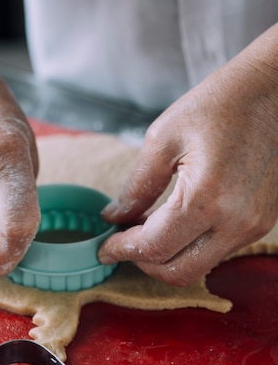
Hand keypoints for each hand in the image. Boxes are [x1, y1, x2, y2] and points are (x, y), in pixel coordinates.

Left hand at [99, 38, 277, 285]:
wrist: (275, 91)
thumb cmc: (220, 104)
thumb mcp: (162, 138)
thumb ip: (136, 186)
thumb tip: (114, 218)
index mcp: (207, 197)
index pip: (155, 248)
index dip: (122, 251)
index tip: (104, 247)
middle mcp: (236, 221)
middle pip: (178, 272)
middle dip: (143, 263)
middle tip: (122, 242)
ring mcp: (253, 225)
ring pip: (198, 266)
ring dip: (166, 256)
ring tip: (146, 228)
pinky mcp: (262, 223)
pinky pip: (217, 251)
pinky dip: (189, 246)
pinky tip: (174, 222)